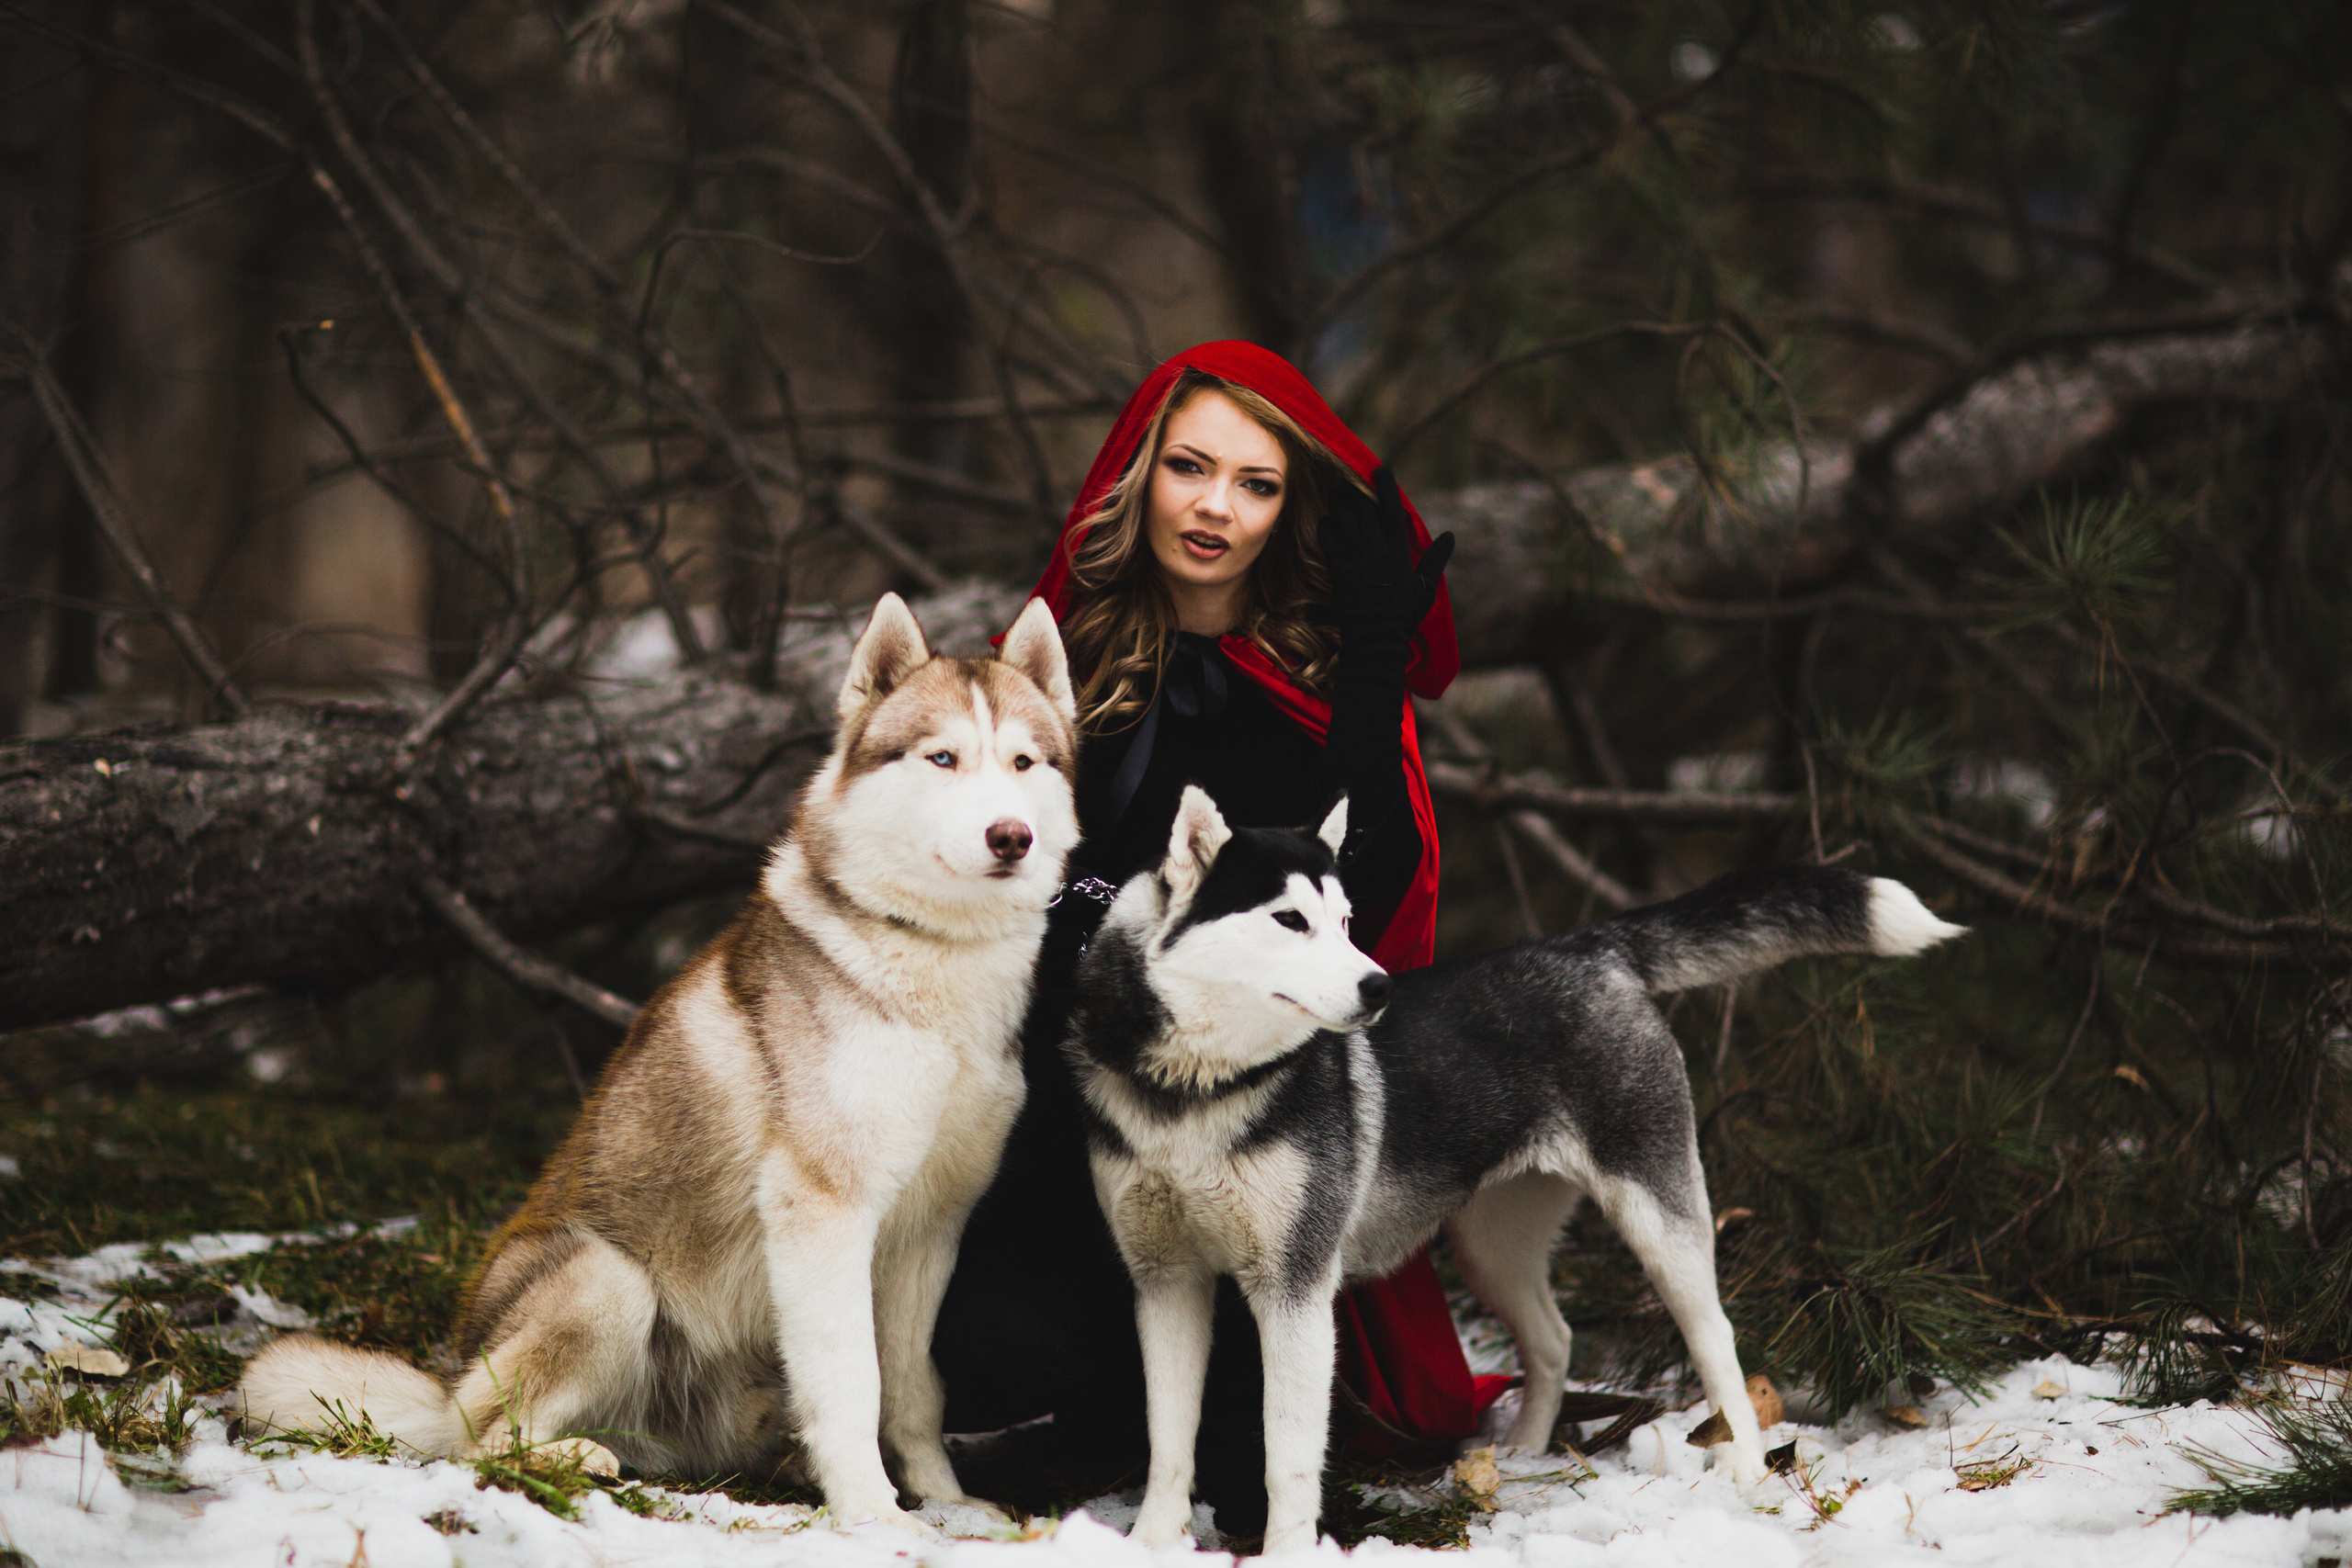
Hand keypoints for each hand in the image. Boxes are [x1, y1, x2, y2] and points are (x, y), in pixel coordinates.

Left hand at [1322, 465, 1454, 636]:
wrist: (1375, 636)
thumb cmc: (1403, 615)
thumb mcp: (1425, 586)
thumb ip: (1435, 558)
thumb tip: (1450, 536)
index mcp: (1398, 548)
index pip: (1392, 507)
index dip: (1386, 486)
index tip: (1380, 469)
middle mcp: (1375, 545)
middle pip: (1361, 505)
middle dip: (1353, 490)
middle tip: (1347, 481)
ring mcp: (1354, 554)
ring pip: (1342, 515)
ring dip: (1338, 504)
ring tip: (1337, 497)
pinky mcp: (1336, 565)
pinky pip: (1326, 534)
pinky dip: (1326, 524)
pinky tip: (1328, 524)